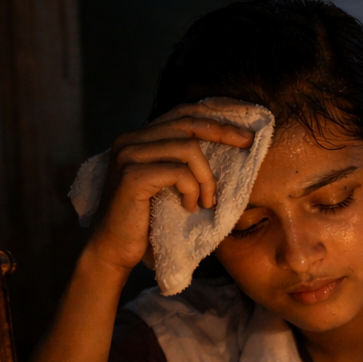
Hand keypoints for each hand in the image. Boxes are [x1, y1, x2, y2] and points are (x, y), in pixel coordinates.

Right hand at [86, 116, 255, 273]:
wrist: (114, 248)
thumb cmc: (147, 218)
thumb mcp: (168, 183)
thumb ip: (182, 161)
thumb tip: (228, 141)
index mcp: (138, 138)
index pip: (181, 113)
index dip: (215, 117)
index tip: (243, 130)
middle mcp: (129, 141)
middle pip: (187, 124)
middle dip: (223, 133)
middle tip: (248, 145)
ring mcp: (128, 156)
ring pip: (187, 149)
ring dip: (206, 178)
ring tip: (207, 201)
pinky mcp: (132, 177)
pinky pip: (179, 173)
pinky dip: (192, 190)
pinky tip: (190, 207)